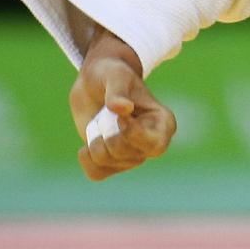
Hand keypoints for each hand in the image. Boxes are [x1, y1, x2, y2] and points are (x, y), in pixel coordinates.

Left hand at [68, 28, 175, 180]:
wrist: (94, 83)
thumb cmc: (111, 74)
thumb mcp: (115, 74)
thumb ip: (118, 90)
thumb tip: (122, 108)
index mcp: (163, 122)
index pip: (155, 144)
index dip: (133, 134)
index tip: (120, 116)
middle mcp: (152, 142)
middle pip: (128, 155)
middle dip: (108, 137)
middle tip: (105, 117)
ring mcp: (133, 154)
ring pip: (109, 163)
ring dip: (95, 144)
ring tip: (98, 124)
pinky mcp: (112, 162)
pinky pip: (98, 174)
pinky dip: (87, 161)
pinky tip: (86, 146)